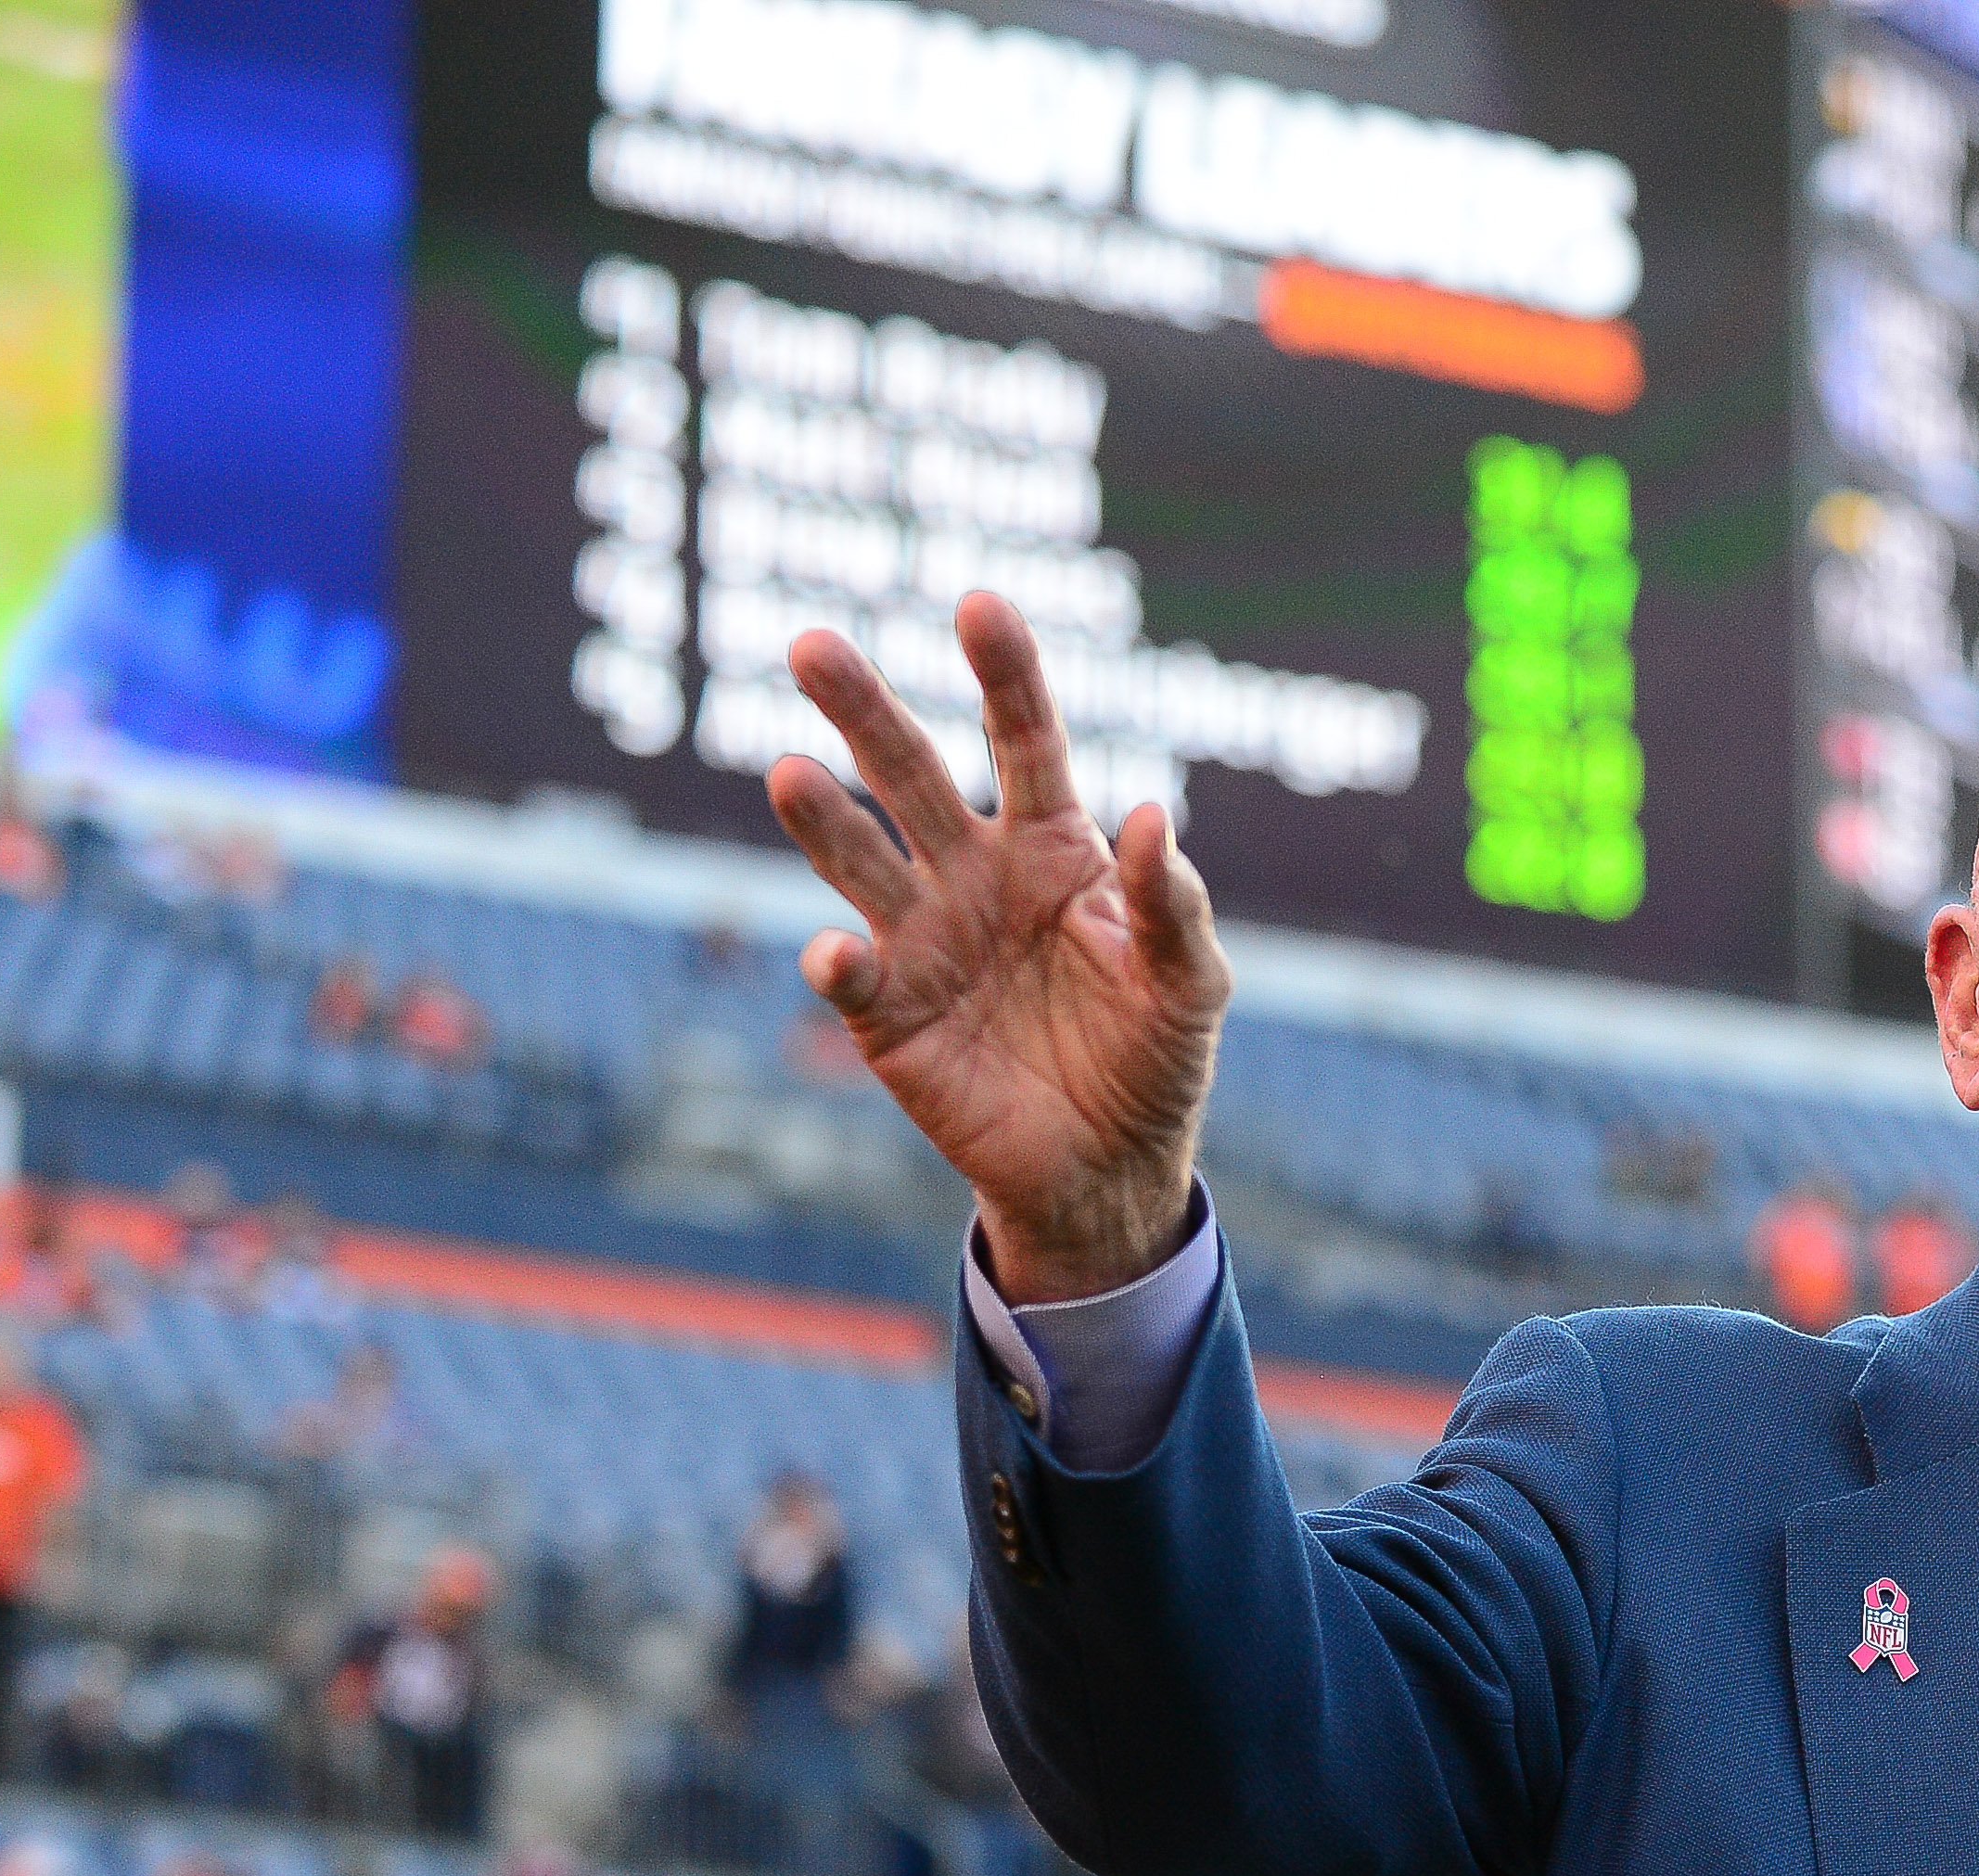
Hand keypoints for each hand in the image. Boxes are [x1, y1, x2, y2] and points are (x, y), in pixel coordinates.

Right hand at [766, 593, 1230, 1301]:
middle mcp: (974, 875)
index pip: (1024, 741)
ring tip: (787, 772)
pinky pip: (851, 974)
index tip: (977, 605)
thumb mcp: (1191, 984)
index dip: (1003, 675)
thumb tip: (1146, 814)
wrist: (1111, 1168)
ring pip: (859, 857)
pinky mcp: (887, 1014)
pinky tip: (835, 951)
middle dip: (864, 709)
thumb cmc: (1156, 1060)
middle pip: (911, 773)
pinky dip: (837, 962)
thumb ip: (1170, 904)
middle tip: (811, 645)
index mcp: (1054, 849)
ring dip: (822, 817)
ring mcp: (922, 939)